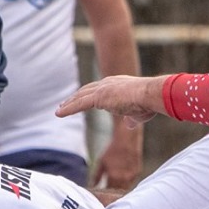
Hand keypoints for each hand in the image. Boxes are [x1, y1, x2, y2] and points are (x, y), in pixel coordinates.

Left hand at [54, 75, 169, 123]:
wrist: (150, 95)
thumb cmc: (149, 103)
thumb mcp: (139, 113)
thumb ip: (131, 118)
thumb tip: (128, 124)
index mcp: (118, 85)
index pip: (99, 89)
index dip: (88, 94)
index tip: (80, 99)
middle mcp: (108, 83)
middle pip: (86, 90)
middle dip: (75, 97)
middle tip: (64, 104)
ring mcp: (103, 89)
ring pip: (80, 96)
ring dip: (68, 103)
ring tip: (58, 110)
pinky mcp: (99, 97)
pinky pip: (79, 104)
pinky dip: (68, 108)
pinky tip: (59, 113)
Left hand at [90, 125, 142, 192]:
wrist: (126, 140)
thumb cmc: (112, 150)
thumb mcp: (101, 163)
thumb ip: (96, 177)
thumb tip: (92, 186)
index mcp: (113, 177)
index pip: (108, 192)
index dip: (104, 193)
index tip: (101, 194)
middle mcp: (124, 178)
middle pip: (118, 192)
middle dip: (112, 193)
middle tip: (108, 192)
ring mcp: (132, 176)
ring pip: (126, 189)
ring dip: (120, 189)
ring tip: (115, 187)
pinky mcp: (137, 172)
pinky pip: (132, 182)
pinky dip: (127, 183)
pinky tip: (122, 181)